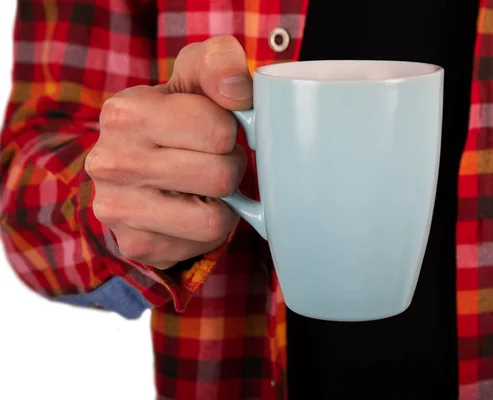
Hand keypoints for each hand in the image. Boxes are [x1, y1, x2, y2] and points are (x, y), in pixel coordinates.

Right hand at [85, 35, 251, 269]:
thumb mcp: (193, 76)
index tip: (212, 130)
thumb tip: (240, 90)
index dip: (229, 131)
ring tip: (203, 187)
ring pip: (214, 219)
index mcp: (124, 113)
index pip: (219, 130)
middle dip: (229, 168)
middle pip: (220, 176)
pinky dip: (208, 230)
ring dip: (223, 203)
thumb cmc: (176, 117)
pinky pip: (203, 244)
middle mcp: (111, 163)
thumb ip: (219, 63)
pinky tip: (190, 210)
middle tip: (212, 160)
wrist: (136, 166)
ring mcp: (117, 210)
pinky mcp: (136, 244)